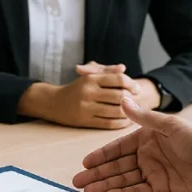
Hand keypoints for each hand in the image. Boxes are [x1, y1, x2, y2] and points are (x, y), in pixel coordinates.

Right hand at [18, 66, 139, 128]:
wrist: (53, 102)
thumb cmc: (76, 87)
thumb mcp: (89, 75)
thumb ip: (107, 70)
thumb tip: (123, 68)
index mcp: (90, 78)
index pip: (118, 79)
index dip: (132, 83)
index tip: (137, 88)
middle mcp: (88, 92)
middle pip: (120, 95)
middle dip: (132, 99)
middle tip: (138, 101)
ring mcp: (86, 107)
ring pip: (116, 111)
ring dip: (129, 112)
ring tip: (135, 111)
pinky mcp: (85, 121)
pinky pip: (109, 123)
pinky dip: (121, 123)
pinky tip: (126, 121)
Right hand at [72, 97, 191, 191]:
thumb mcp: (169, 125)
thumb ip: (143, 116)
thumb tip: (123, 99)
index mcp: (146, 138)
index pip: (118, 148)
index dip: (100, 156)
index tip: (84, 163)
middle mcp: (146, 156)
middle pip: (117, 166)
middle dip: (97, 174)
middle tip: (78, 182)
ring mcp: (153, 172)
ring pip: (123, 180)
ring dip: (105, 186)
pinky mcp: (161, 188)